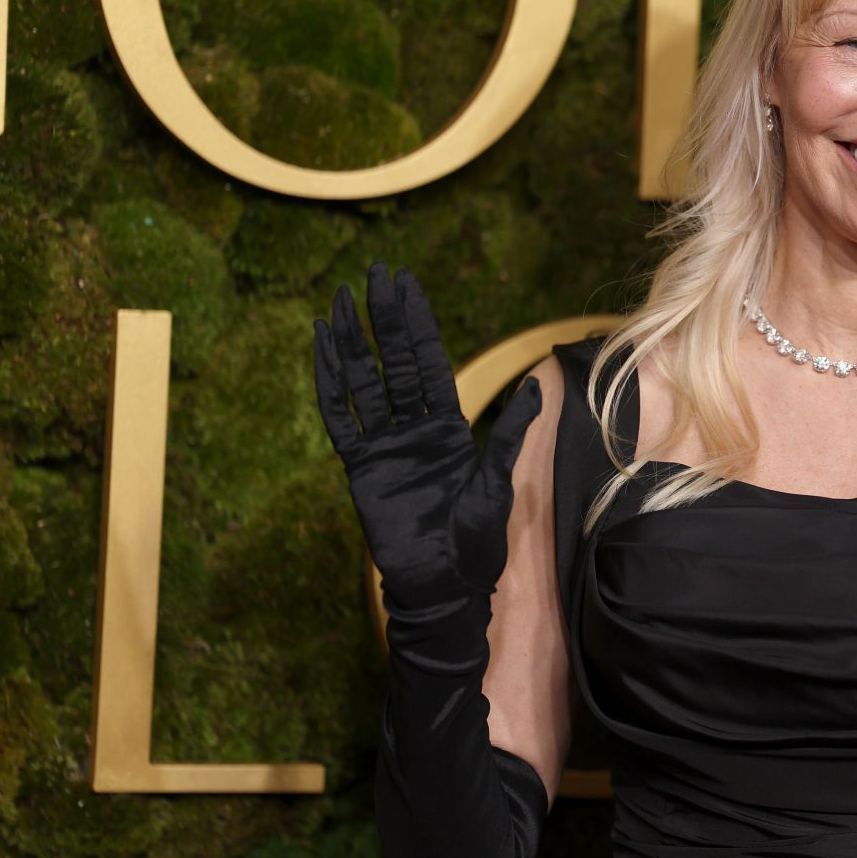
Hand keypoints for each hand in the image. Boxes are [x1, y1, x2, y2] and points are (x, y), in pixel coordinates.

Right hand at [311, 261, 541, 610]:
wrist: (446, 584)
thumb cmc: (476, 540)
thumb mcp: (499, 480)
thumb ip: (511, 433)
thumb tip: (535, 384)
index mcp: (447, 427)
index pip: (429, 362)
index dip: (418, 324)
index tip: (407, 285)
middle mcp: (412, 428)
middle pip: (394, 361)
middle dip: (386, 318)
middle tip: (374, 273)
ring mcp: (384, 445)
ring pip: (364, 382)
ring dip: (352, 342)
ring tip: (339, 300)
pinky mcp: (361, 467)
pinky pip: (341, 419)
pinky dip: (329, 384)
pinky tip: (320, 350)